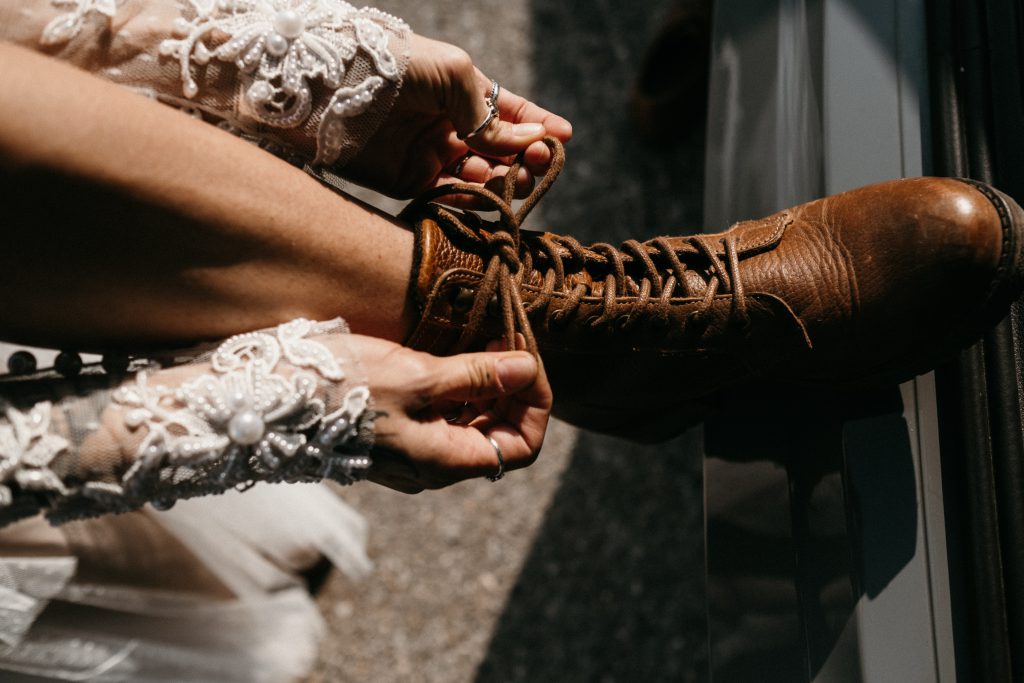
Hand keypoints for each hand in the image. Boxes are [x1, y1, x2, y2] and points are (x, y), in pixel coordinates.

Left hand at [341, 34, 572, 199]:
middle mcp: (451, 126)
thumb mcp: (454, 75)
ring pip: (483, 177)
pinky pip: (453, 197)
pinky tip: (490, 192)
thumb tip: (531, 142)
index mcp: (462, 93)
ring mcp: (433, 156)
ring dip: (505, 179)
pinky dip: (475, 198)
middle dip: (526, 157)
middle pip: (502, 151)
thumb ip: (491, 114)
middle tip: (540, 161)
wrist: (335, 87)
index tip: (564, 138)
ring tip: (516, 176)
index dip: (538, 126)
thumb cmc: (397, 66)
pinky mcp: (412, 183)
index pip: (511, 113)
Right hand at [344, 334, 551, 492]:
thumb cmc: (341, 390)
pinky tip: (448, 356)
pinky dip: (455, 388)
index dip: (535, 406)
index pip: (521, 448)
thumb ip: (475, 376)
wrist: (265, 400)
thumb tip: (528, 370)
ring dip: (484, 385)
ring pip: (469, 424)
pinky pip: (439, 417)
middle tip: (506, 342)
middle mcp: (432, 466)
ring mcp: (410, 452)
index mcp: (446, 462)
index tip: (527, 361)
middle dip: (512, 390)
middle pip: (498, 434)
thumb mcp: (416, 376)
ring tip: (480, 342)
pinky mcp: (390, 433)